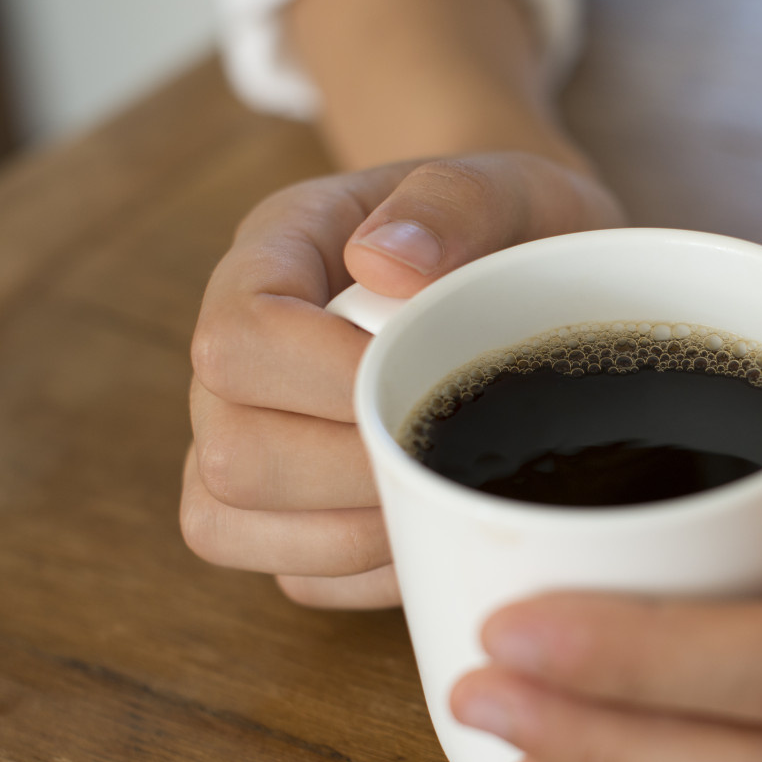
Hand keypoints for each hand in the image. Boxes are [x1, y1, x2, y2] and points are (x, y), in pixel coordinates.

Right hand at [181, 153, 624, 607]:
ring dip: (347, 537)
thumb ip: (451, 202)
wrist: (537, 265)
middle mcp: (239, 356)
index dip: (322, 380)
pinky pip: (293, 575)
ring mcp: (250, 436)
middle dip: (347, 474)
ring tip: (438, 496)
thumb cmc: (514, 227)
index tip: (422, 375)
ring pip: (225, 524)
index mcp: (274, 258)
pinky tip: (433, 530)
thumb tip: (384, 263)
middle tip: (444, 451)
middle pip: (228, 452)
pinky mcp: (287, 511)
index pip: (238, 339)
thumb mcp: (507, 185)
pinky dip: (366, 576)